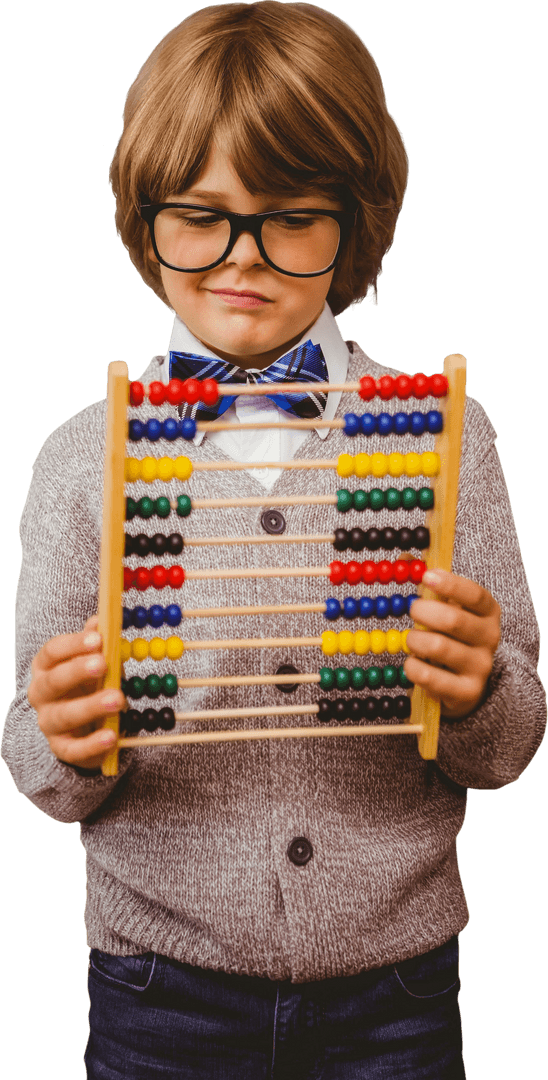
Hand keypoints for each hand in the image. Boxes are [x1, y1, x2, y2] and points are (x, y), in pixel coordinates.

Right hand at [28, 615, 125, 769]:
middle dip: (77, 671)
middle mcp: (41, 694)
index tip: (98, 639)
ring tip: (117, 699)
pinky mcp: (62, 748)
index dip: (73, 644)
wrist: (79, 725)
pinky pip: (74, 749)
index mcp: (46, 667)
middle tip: (103, 663)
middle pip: (54, 681)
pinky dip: (92, 744)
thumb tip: (101, 620)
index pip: (52, 652)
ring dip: (90, 706)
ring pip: (64, 715)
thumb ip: (97, 643)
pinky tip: (111, 737)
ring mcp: (49, 723)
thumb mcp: (93, 661)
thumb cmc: (87, 684)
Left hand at [405, 569, 500, 719]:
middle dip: (424, 612)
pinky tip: (412, 663)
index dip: (451, 584)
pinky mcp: (467, 692)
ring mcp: (480, 666)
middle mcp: (490, 638)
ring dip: (415, 640)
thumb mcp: (446, 607)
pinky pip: (431, 678)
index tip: (427, 576)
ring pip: (439, 647)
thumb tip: (403, 557)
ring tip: (411, 640)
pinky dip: (413, 667)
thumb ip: (426, 581)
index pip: (475, 595)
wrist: (466, 682)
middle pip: (453, 620)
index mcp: (488, 612)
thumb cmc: (451, 635)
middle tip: (413, 610)